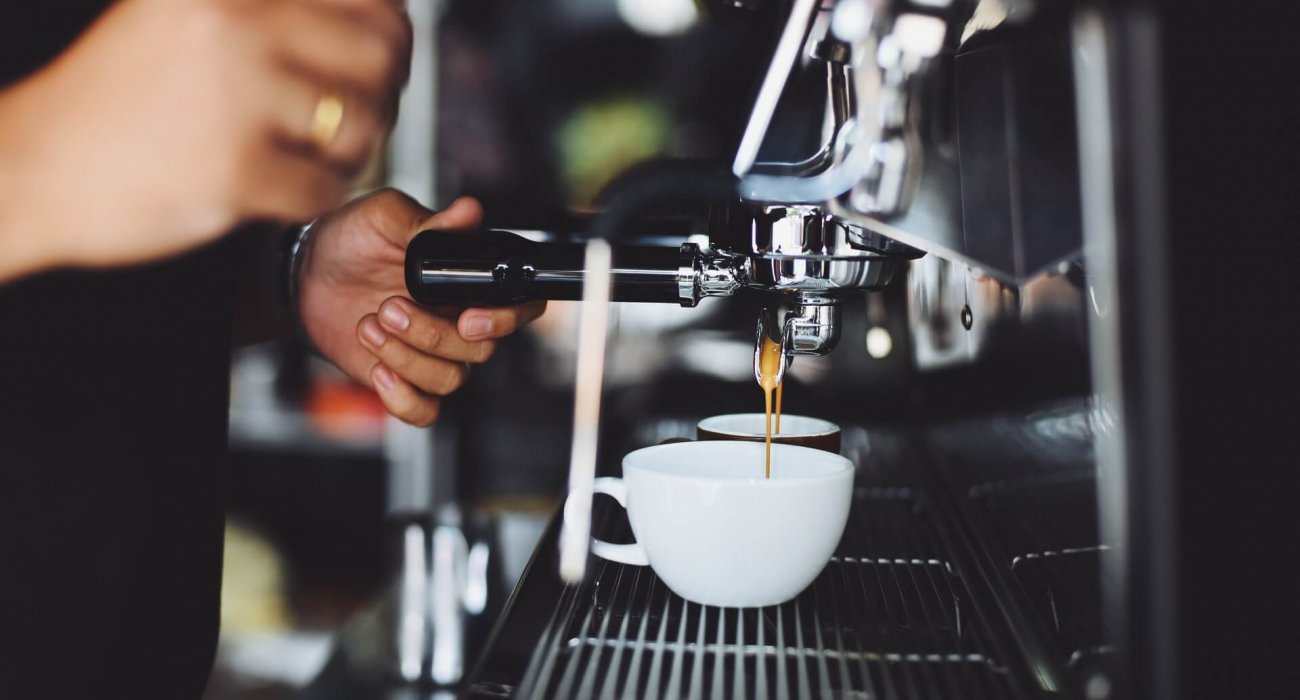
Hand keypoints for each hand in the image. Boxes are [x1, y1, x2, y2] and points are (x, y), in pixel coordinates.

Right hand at [0, 0, 409, 275]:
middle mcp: (233, 25)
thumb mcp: (188, 18)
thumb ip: (274, 14)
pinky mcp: (235, 172)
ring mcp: (234, 98)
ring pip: (361, 123)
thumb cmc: (122, 99)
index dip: (390, 29)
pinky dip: (313, 195)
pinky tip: (282, 186)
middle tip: (358, 112)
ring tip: (314, 152)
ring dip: (353, 148)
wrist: (38, 165)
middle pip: (380, 53)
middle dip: (384, 90)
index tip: (382, 54)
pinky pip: (325, 188)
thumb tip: (386, 19)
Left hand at [297, 190, 546, 425]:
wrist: (304, 275)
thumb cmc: (350, 240)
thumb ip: (428, 221)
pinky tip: (378, 369)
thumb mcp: (383, 217)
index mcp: (468, 282)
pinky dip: (403, 398)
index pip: (521, 307)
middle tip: (389, 306)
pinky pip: (425, 411)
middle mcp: (460, 320)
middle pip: (480, 349)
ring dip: (407, 357)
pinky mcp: (405, 380)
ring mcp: (434, 354)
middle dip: (432, 333)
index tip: (468, 317)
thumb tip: (469, 212)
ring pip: (451, 379)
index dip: (507, 320)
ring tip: (369, 326)